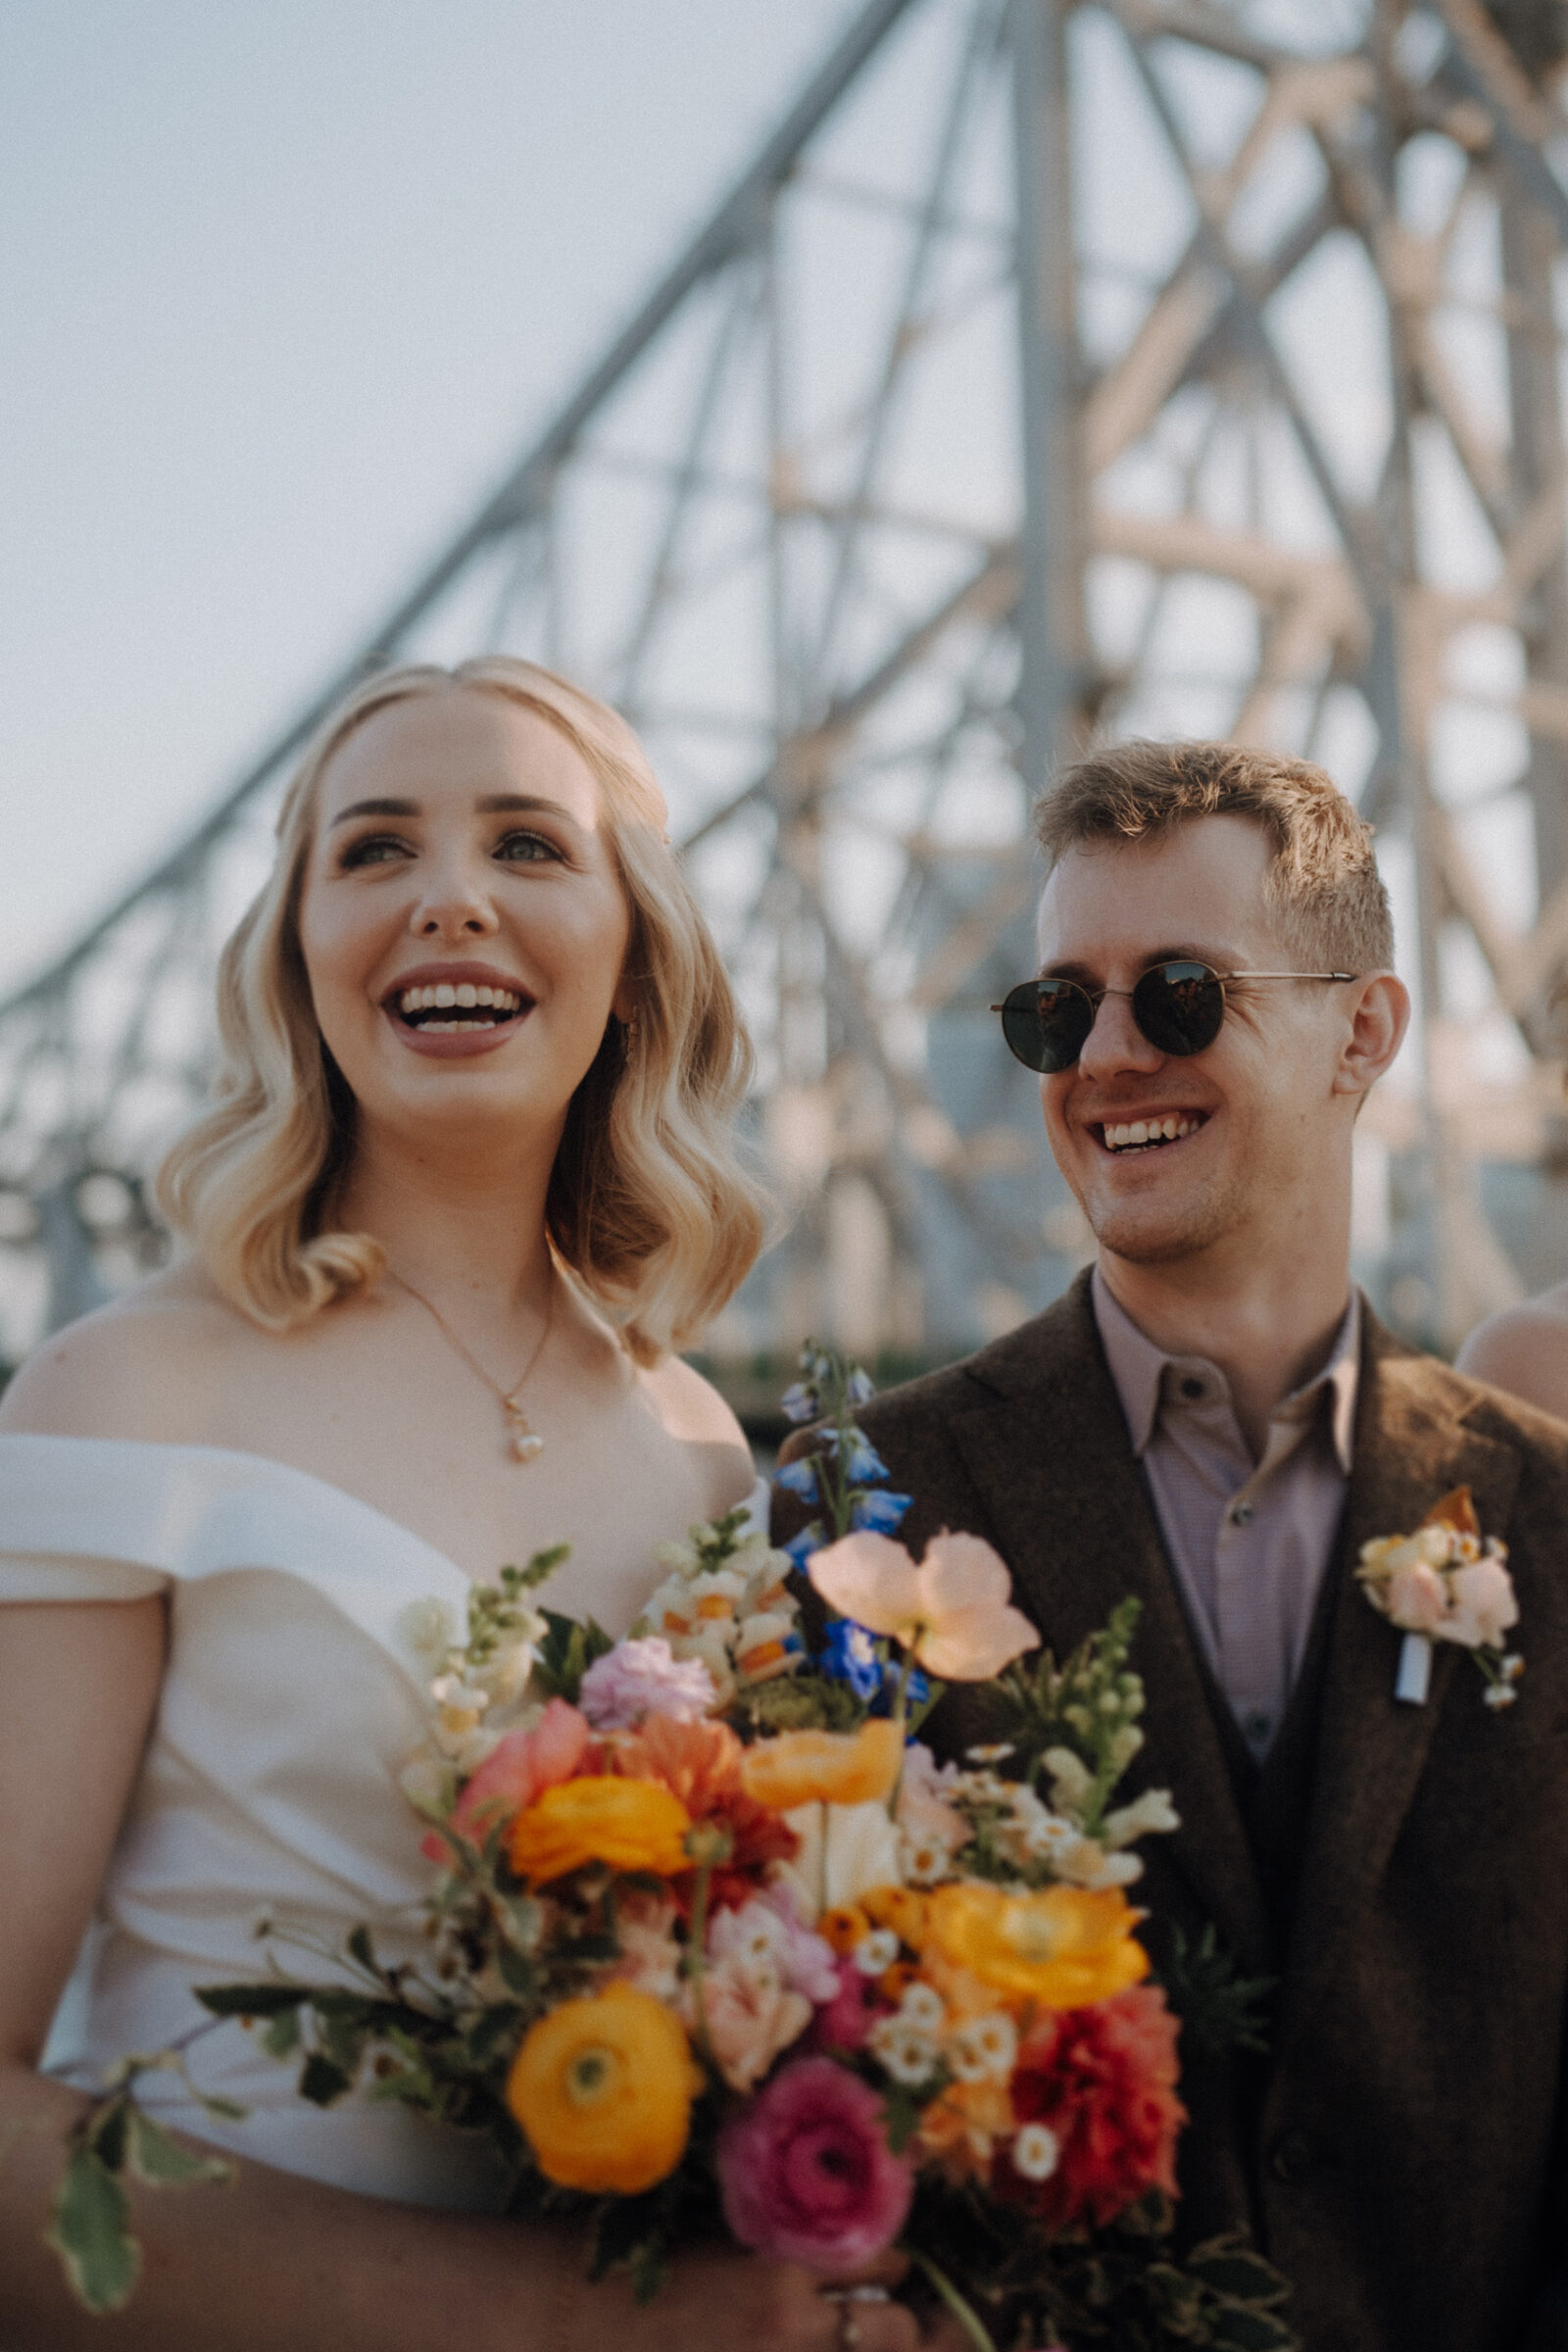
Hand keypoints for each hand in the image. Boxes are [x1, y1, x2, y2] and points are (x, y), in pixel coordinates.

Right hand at [562, 2247, 921, 2351]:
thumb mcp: (726, 2244)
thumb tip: (838, 2257)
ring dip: (863, 2348)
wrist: (573, 2321)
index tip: (883, 2267)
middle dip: (895, 2322)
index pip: (883, 2263)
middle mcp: (793, 2330)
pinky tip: (805, 2350)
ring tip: (845, 2338)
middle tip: (875, 2314)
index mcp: (782, 2269)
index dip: (888, 2264)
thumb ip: (785, 2251)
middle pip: (895, 2331)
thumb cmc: (642, 2271)